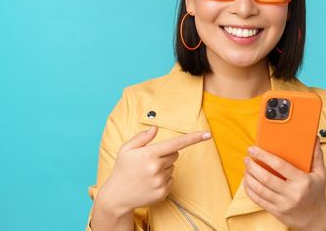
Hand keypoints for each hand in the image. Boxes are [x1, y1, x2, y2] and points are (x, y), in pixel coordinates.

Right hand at [97, 126, 212, 214]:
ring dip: (163, 167)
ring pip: (172, 167)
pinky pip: (171, 180)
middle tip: (149, 160)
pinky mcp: (163, 192)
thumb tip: (155, 128)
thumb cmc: (122, 170)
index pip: (176, 143)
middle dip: (166, 154)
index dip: (194, 138)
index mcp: (149, 154)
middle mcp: (156, 168)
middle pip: (174, 154)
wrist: (117, 196)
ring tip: (147, 173)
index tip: (208, 134)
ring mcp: (160, 181)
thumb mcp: (126, 149)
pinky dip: (164, 179)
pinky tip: (150, 182)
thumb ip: (142, 138)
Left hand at [243, 138, 325, 230]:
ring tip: (246, 169)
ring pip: (260, 189)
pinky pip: (259, 200)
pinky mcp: (277, 212)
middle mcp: (292, 193)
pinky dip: (250, 190)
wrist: (316, 219)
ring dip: (249, 178)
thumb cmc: (316, 194)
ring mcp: (283, 204)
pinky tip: (247, 183)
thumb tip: (315, 138)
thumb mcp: (320, 174)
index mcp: (303, 181)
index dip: (264, 156)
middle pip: (266, 178)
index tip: (254, 149)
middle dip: (252, 166)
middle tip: (247, 158)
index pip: (280, 165)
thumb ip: (316, 156)